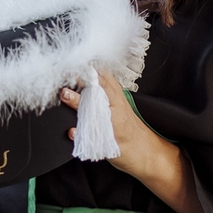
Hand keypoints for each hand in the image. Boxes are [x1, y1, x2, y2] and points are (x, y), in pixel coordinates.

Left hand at [59, 72, 204, 212]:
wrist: (147, 154)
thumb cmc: (127, 129)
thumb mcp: (118, 105)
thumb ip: (103, 92)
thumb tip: (83, 77)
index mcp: (117, 98)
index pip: (104, 76)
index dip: (90, 66)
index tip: (75, 58)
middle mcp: (116, 108)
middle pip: (99, 89)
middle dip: (82, 79)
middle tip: (66, 71)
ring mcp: (113, 124)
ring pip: (94, 109)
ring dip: (78, 101)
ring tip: (65, 94)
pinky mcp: (109, 142)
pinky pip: (93, 137)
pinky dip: (81, 134)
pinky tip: (72, 131)